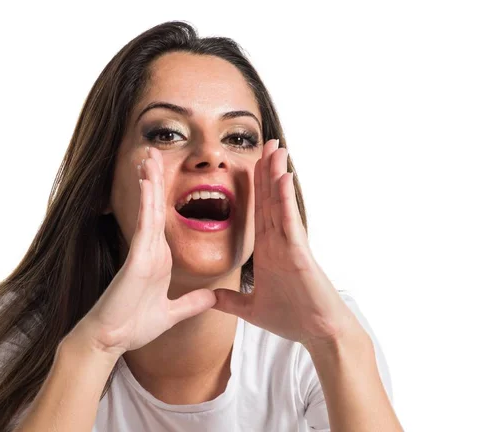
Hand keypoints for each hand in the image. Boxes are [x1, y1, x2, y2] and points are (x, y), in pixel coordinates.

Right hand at [67, 146, 216, 356]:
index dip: (165, 196)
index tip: (168, 174)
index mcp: (159, 259)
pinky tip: (149, 183)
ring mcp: (143, 252)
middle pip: (156, 207)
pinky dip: (148, 204)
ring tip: (148, 155)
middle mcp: (151, 250)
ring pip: (150, 210)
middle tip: (153, 152)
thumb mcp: (171, 313)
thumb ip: (191, 304)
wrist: (110, 341)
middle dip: (155, 179)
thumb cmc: (133, 327)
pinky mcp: (137, 259)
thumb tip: (213, 297)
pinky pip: (146, 226)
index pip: (165, 220)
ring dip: (150, 182)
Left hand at [212, 139, 362, 349]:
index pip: (258, 213)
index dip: (254, 189)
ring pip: (279, 204)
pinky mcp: (299, 253)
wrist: (318, 334)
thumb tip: (210, 298)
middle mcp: (278, 243)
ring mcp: (289, 245)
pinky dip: (285, 200)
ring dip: (276, 175)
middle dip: (266, 171)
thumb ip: (230, 301)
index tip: (249, 166)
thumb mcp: (251, 309)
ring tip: (275, 148)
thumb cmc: (293, 319)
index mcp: (267, 252)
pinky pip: (289, 221)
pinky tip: (282, 178)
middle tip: (265, 143)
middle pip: (269, 200)